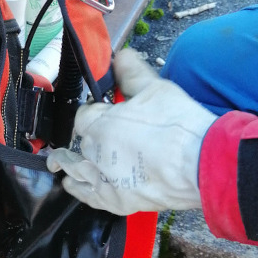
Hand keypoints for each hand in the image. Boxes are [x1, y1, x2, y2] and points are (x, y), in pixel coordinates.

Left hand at [46, 48, 216, 215]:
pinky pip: (90, 196)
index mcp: (99, 124)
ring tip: (56, 163)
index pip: (83, 116)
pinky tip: (74, 187)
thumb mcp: (155, 88)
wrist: (201, 164)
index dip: (92, 112)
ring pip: (76, 171)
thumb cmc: (180, 126)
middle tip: (77, 138)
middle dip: (80, 138)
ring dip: (65, 166)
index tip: (100, 112)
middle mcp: (95, 153)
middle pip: (79, 144)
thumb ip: (132, 72)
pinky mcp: (116, 201)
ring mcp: (104, 179)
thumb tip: (122, 55)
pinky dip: (80, 190)